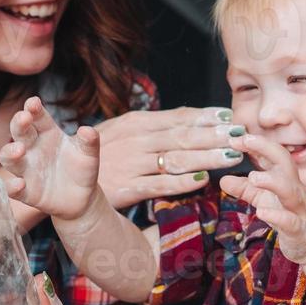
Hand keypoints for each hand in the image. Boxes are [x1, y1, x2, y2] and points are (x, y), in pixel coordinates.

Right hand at [0, 97, 100, 220]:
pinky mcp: (26, 192)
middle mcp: (32, 149)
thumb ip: (89, 141)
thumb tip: (88, 130)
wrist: (83, 198)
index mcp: (47, 133)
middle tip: (24, 118)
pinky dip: (13, 187)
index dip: (33, 109)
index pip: (37, 117)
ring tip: (19, 150)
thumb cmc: (82, 169)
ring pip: (9, 158)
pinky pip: (14, 189)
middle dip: (19, 124)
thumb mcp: (89, 154)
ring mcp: (27, 170)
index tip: (33, 103)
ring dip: (10, 152)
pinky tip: (19, 184)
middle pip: (19, 133)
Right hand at [96, 106, 246, 208]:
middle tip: (241, 136)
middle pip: (183, 137)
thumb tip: (190, 118)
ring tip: (232, 157)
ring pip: (176, 159)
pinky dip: (180, 183)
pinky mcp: (126, 187)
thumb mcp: (124, 130)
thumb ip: (155, 125)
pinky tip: (201, 181)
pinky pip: (158, 185)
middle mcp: (136, 140)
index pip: (178, 118)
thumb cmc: (100, 153)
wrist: (64, 178)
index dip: (206, 117)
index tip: (230, 116)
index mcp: (137, 122)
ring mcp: (132, 163)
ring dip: (206, 158)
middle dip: (215, 136)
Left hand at [219, 134, 305, 263]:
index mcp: (285, 178)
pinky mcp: (298, 229)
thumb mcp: (264, 200)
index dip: (255, 143)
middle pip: (285, 162)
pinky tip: (261, 211)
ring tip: (253, 177)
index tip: (234, 137)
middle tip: (246, 140)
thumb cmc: (290, 215)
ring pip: (289, 189)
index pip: (272, 154)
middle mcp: (294, 188)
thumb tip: (223, 179)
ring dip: (272, 181)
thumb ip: (245, 189)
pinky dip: (276, 216)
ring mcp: (298, 208)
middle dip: (267, 148)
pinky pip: (290, 221)